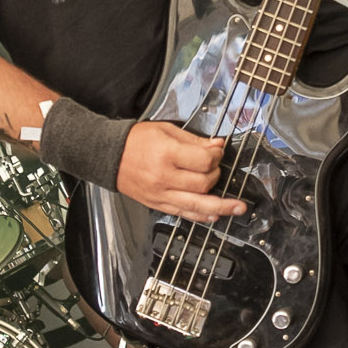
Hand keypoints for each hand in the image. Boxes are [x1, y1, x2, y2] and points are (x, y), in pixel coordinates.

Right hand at [118, 122, 246, 223]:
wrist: (109, 156)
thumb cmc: (135, 141)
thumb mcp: (165, 131)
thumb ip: (194, 140)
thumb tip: (217, 146)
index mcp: (167, 154)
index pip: (204, 161)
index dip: (217, 157)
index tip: (217, 153)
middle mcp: (165, 177)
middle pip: (204, 183)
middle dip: (217, 174)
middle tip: (215, 167)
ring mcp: (161, 194)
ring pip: (198, 205)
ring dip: (222, 207)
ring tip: (238, 208)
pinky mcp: (158, 204)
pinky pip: (184, 213)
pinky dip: (201, 216)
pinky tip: (215, 215)